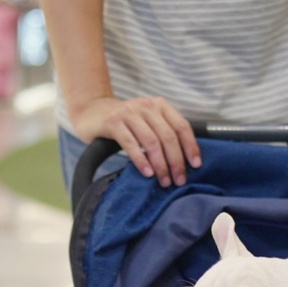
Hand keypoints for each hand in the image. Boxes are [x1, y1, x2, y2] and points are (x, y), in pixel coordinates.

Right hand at [71, 96, 201, 186]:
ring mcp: (129, 113)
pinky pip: (131, 144)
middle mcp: (146, 106)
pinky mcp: (113, 122)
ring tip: (164, 181)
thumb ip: (163, 131)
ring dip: (161, 164)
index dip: (191, 146)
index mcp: (159, 105)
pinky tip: (147, 172)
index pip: (182, 126)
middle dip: (176, 161)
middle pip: (168, 136)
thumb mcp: (147, 120)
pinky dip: (141, 160)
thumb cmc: (124, 121)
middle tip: (179, 180)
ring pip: (151, 142)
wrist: (92, 111)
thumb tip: (184, 158)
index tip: (195, 165)